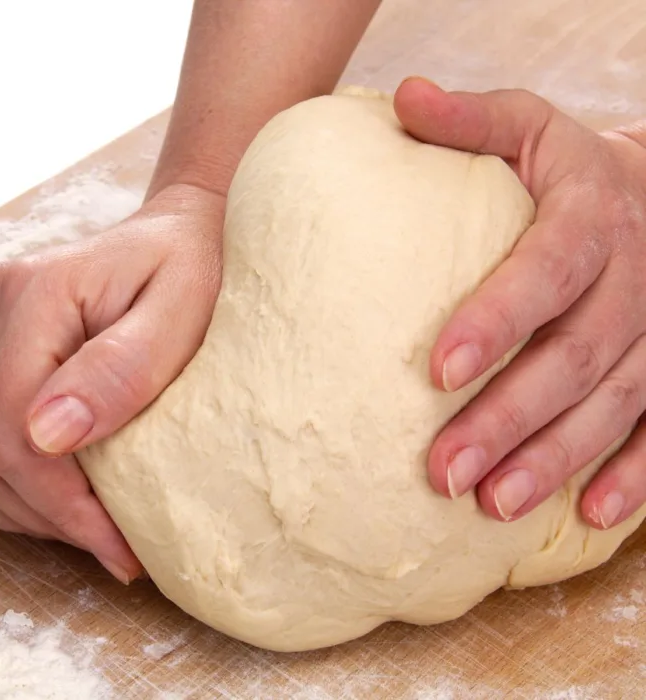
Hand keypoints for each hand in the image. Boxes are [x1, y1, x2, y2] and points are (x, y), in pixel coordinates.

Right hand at [0, 184, 224, 580]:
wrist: (171, 236)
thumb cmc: (188, 268)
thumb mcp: (179, 310)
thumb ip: (121, 367)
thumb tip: (49, 437)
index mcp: (31, 295)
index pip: (15, 428)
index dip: (63, 504)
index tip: (120, 546)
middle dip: (46, 516)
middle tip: (112, 545)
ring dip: (21, 508)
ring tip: (88, 528)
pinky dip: (5, 484)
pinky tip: (55, 497)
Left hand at [394, 78, 645, 529]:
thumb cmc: (565, 169)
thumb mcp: (525, 126)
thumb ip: (470, 121)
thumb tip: (403, 98)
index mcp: (594, 214)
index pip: (546, 271)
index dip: (497, 319)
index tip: (438, 370)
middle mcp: (638, 276)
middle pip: (574, 356)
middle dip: (509, 419)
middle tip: (444, 471)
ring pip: (615, 403)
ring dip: (555, 460)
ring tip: (493, 505)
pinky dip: (633, 474)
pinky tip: (587, 513)